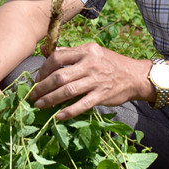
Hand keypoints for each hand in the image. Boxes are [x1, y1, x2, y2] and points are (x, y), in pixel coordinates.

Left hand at [28, 42, 148, 119]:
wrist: (135, 76)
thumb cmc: (111, 63)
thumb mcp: (92, 52)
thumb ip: (71, 53)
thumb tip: (47, 52)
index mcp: (86, 51)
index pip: (58, 57)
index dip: (44, 69)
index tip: (37, 78)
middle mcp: (90, 64)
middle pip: (59, 76)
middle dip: (42, 87)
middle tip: (32, 95)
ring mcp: (96, 80)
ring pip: (68, 91)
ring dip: (50, 99)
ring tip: (39, 105)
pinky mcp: (102, 95)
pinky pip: (82, 104)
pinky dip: (69, 111)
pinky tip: (58, 116)